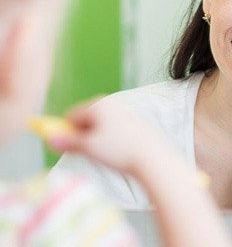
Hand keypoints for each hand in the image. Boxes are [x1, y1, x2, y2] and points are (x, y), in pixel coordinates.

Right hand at [48, 98, 169, 176]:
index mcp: (98, 104)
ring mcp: (124, 112)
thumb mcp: (88, 148)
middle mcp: (112, 103)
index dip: (65, 132)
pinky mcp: (133, 123)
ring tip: (107, 153)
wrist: (152, 157)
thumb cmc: (119, 150)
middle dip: (81, 136)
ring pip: (99, 127)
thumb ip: (67, 142)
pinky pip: (112, 131)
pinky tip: (118, 153)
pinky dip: (109, 141)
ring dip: (95, 140)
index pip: (71, 116)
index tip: (66, 148)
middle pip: (85, 120)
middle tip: (89, 152)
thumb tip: (50, 139)